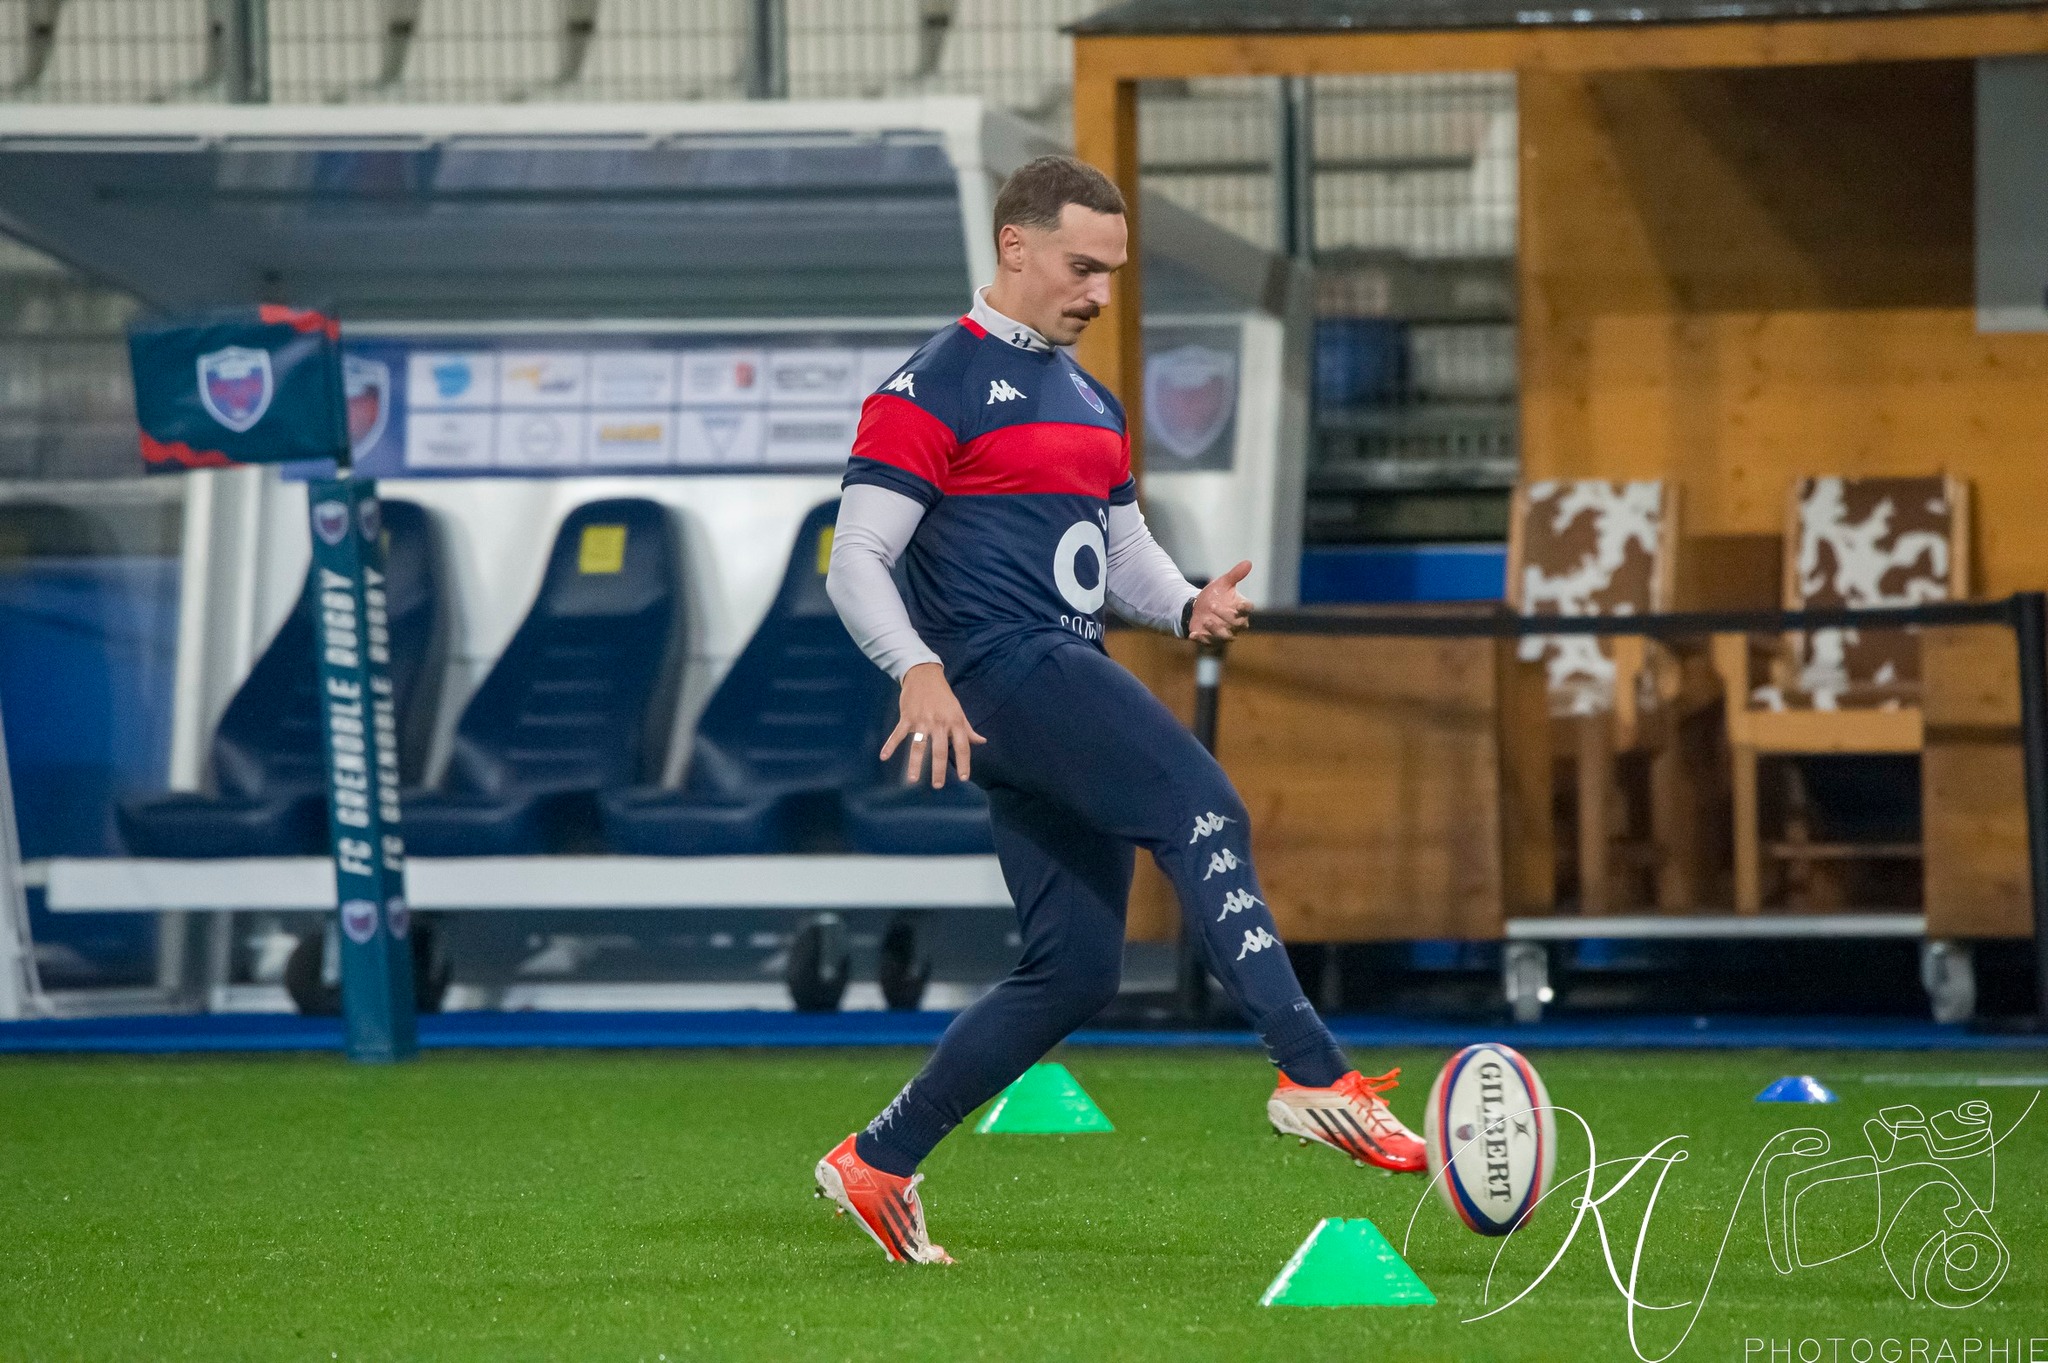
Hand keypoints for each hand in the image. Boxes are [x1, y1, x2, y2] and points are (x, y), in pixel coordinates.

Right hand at [881, 662, 985, 787]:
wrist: (924, 674)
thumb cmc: (944, 696)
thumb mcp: (959, 711)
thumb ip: (968, 729)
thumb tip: (981, 742)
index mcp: (955, 722)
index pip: (962, 746)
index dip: (964, 763)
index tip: (963, 778)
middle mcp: (939, 723)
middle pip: (939, 750)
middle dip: (938, 770)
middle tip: (937, 786)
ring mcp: (922, 720)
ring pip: (918, 746)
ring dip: (915, 764)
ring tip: (913, 780)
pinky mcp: (907, 716)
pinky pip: (898, 734)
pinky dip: (890, 745)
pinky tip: (883, 757)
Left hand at [1187, 560, 1252, 642]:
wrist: (1197, 607)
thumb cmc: (1215, 595)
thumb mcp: (1223, 583)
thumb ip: (1235, 575)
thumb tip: (1248, 562)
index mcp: (1241, 609)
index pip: (1248, 609)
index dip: (1245, 608)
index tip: (1238, 604)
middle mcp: (1236, 623)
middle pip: (1237, 623)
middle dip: (1226, 615)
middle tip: (1212, 605)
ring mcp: (1225, 633)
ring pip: (1225, 636)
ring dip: (1216, 629)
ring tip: (1206, 619)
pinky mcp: (1212, 640)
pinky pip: (1209, 643)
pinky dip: (1202, 639)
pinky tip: (1193, 634)